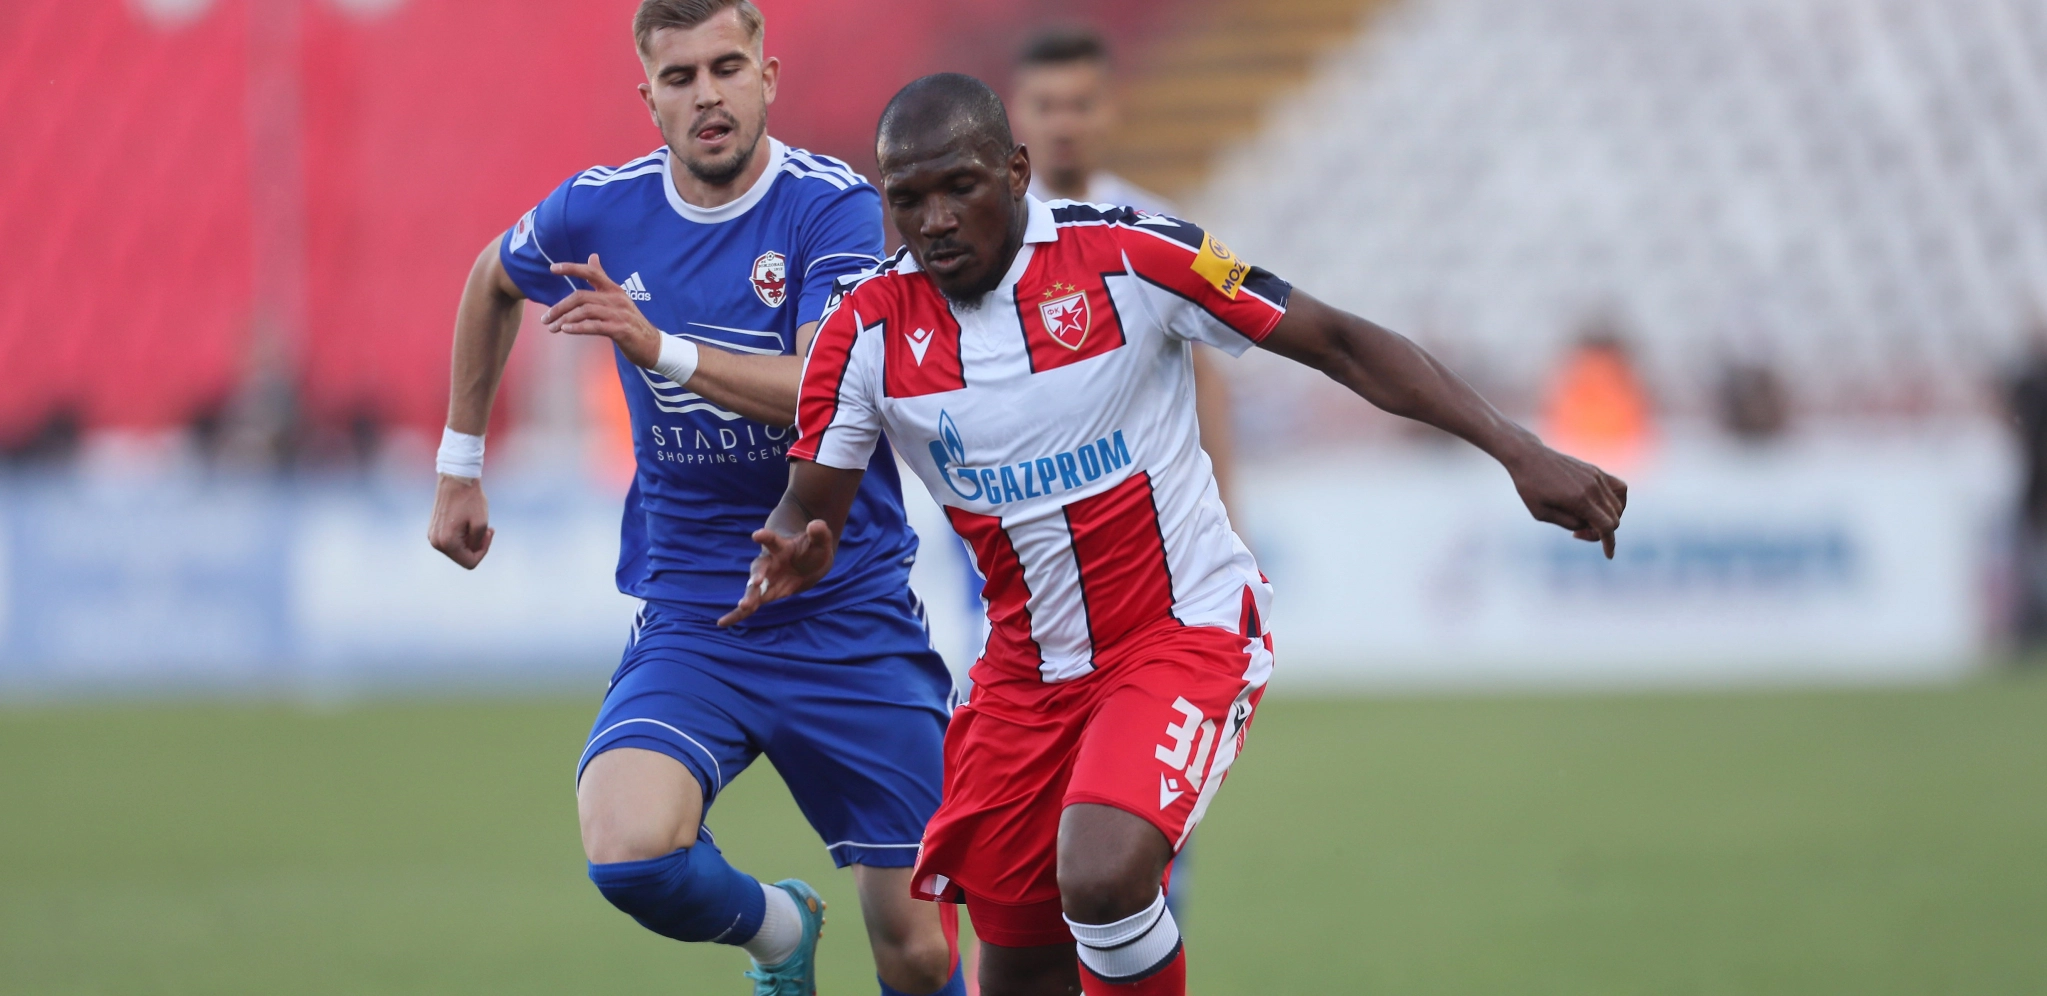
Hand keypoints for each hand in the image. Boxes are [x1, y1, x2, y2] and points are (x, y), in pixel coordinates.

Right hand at [428, 473, 494, 568]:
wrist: (456, 477)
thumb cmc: (470, 499)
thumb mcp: (482, 523)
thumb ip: (478, 543)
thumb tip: (472, 551)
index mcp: (446, 543)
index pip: (470, 562)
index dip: (483, 551)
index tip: (489, 533)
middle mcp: (436, 542)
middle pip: (463, 557)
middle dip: (477, 546)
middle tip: (487, 529)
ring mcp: (433, 536)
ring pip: (458, 550)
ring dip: (470, 540)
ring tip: (478, 523)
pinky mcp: (434, 529)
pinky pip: (452, 541)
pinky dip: (463, 535)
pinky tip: (468, 521)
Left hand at [545, 253, 661, 368]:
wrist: (653, 345)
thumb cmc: (631, 322)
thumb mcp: (617, 298)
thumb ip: (602, 279)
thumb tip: (592, 256)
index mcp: (614, 290)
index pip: (592, 273)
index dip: (572, 268)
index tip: (552, 268)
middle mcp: (616, 299)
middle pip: (581, 296)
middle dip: (559, 307)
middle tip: (546, 318)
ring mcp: (619, 314)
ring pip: (585, 311)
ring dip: (565, 319)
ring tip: (552, 328)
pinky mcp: (621, 330)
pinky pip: (595, 326)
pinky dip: (578, 327)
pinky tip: (566, 330)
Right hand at [718, 519, 836, 626]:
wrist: (806, 563)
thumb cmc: (811, 550)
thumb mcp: (820, 541)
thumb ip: (819, 533)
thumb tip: (816, 525)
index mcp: (780, 547)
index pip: (772, 540)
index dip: (765, 537)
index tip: (757, 535)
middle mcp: (768, 563)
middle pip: (759, 567)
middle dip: (757, 574)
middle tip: (756, 582)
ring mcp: (764, 579)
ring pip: (753, 588)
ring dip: (749, 596)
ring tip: (744, 606)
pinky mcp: (763, 594)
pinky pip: (748, 606)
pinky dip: (736, 614)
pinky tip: (722, 623)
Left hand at [1501, 440, 1628, 557]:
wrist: (1528, 457)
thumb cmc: (1530, 487)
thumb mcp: (1542, 514)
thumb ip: (1569, 523)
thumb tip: (1589, 526)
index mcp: (1578, 500)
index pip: (1606, 527)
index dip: (1609, 544)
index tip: (1609, 555)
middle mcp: (1592, 487)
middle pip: (1614, 519)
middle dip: (1600, 532)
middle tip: (1577, 532)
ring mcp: (1596, 477)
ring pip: (1618, 506)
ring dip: (1607, 518)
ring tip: (1586, 519)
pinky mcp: (1596, 470)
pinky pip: (1619, 488)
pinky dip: (1617, 501)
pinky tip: (1602, 506)